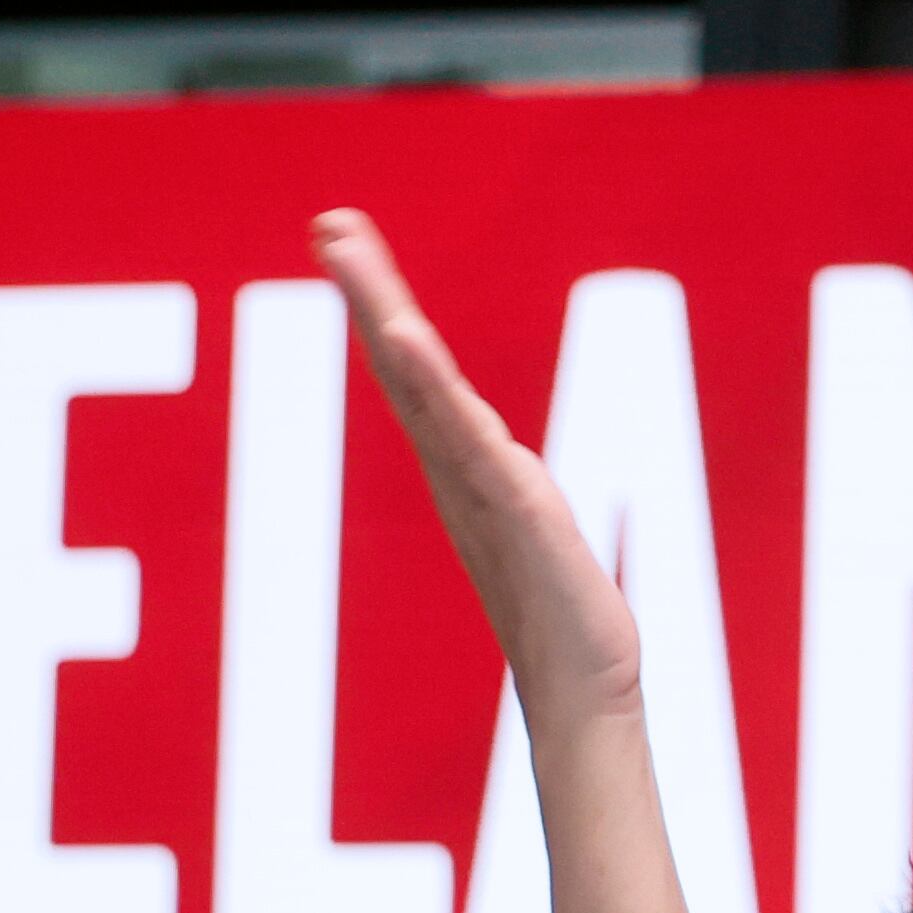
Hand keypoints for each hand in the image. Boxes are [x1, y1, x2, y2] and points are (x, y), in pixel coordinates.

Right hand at [313, 210, 640, 716]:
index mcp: (460, 465)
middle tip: (329, 223)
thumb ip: (501, 487)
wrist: (583, 690)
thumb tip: (492, 458)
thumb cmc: (560, 618)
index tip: (341, 235)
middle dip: (368, 293)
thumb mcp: (528, 530)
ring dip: (388, 320)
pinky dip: (433, 388)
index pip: (412, 372)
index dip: (378, 305)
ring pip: (426, 391)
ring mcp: (481, 490)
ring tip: (352, 259)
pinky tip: (405, 341)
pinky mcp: (517, 514)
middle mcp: (458, 470)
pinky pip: (469, 440)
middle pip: (404, 367)